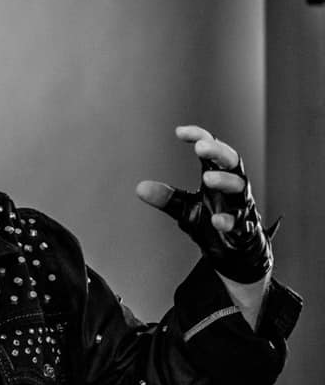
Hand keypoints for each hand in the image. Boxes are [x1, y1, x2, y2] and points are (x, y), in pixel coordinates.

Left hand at [135, 125, 275, 282]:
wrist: (233, 252)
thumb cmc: (211, 219)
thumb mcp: (184, 207)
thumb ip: (166, 197)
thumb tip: (140, 188)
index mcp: (218, 175)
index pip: (212, 150)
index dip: (199, 137)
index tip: (180, 132)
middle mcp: (232, 186)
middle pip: (232, 161)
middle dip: (218, 152)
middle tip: (201, 147)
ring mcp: (241, 206)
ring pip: (239, 187)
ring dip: (225, 180)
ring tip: (208, 178)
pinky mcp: (245, 228)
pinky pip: (241, 222)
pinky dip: (229, 221)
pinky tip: (217, 221)